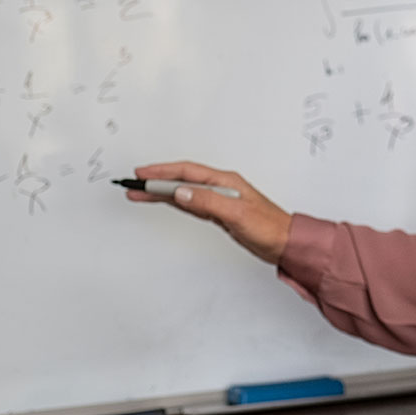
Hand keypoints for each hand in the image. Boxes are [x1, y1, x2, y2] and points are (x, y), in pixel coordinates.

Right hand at [125, 161, 292, 264]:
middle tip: (131, 182)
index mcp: (224, 182)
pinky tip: (165, 201)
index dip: (162, 172)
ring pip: (183, 192)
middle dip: (155, 179)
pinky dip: (174, 202)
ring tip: (139, 192)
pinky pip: (190, 204)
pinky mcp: (219, 213)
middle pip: (181, 179)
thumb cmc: (268, 226)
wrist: (284, 243)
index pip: (186, 173)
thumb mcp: (236, 214)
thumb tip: (181, 192)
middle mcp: (220, 187)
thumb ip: (208, 202)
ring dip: (161, 191)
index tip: (141, 175)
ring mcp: (219, 200)